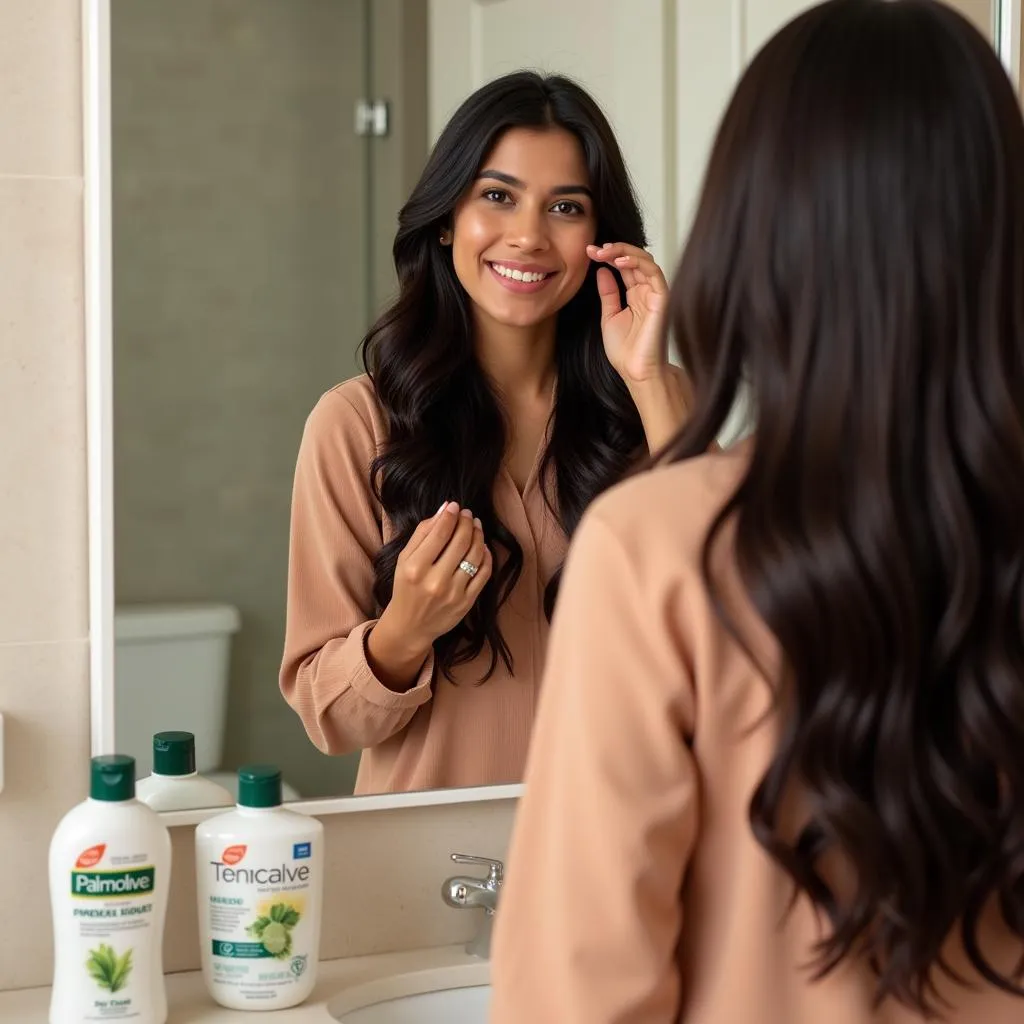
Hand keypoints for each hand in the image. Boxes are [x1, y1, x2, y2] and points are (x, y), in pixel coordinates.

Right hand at [373, 502, 492, 665]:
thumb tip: (444, 509)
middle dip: (467, 522)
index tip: (455, 506)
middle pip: (460, 542)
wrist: (410, 626)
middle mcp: (435, 581)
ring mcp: (453, 593)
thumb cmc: (406, 588)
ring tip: (476, 525)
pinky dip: (486, 556)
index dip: (451, 516)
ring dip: (478, 536)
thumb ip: (422, 533)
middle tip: (468, 514)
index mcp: (415, 568)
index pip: (439, 534)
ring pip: (475, 555)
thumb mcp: (404, 559)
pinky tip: (482, 546)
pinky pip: (484, 573)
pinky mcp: (467, 603)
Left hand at [588, 242, 670, 386]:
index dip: (608, 256)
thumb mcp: (609, 316)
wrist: (636, 371)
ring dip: (623, 251)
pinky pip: (653, 272)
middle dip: (613, 249)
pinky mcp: (662, 298)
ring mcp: (655, 294)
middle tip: (593, 249)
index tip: (589, 252)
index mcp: (636, 295)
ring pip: (645, 260)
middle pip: (634, 259)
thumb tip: (602, 271)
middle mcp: (647, 291)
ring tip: (604, 251)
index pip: (624, 267)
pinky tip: (619, 261)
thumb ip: (608, 293)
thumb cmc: (626, 351)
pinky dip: (637, 262)